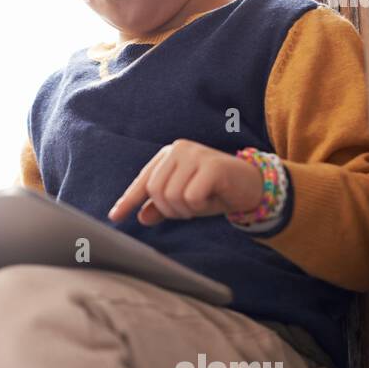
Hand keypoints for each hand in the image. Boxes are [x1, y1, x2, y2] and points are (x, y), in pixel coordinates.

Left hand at [106, 139, 264, 225]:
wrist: (253, 185)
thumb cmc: (216, 191)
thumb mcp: (185, 201)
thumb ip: (162, 206)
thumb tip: (141, 217)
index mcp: (168, 155)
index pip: (143, 181)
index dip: (128, 200)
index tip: (115, 217)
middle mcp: (178, 150)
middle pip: (156, 191)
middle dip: (169, 210)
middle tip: (188, 210)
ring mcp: (195, 155)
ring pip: (172, 196)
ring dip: (186, 210)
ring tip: (200, 203)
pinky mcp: (212, 165)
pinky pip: (192, 197)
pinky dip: (199, 206)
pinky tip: (211, 199)